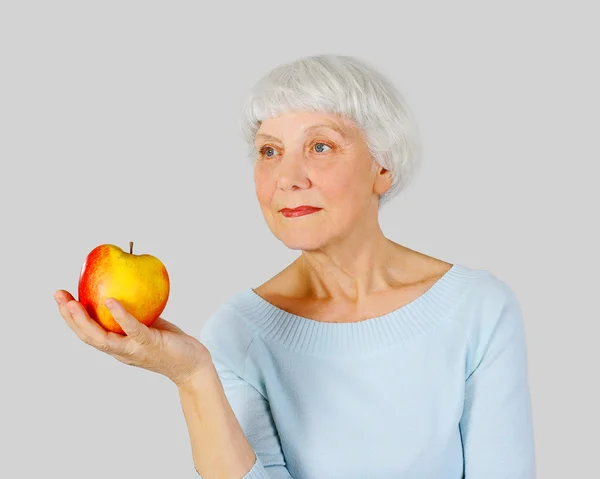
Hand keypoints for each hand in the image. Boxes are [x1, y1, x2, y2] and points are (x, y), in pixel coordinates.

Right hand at [55, 290, 213, 386]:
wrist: (192, 366)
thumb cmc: (170, 343)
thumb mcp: (148, 325)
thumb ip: (135, 313)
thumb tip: (125, 285)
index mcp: (117, 346)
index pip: (88, 333)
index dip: (72, 317)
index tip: (62, 298)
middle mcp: (120, 351)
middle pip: (88, 335)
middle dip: (69, 316)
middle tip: (59, 296)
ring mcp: (133, 350)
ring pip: (102, 337)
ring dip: (84, 320)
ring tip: (72, 302)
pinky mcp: (149, 344)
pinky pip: (132, 329)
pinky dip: (120, 315)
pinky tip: (110, 301)